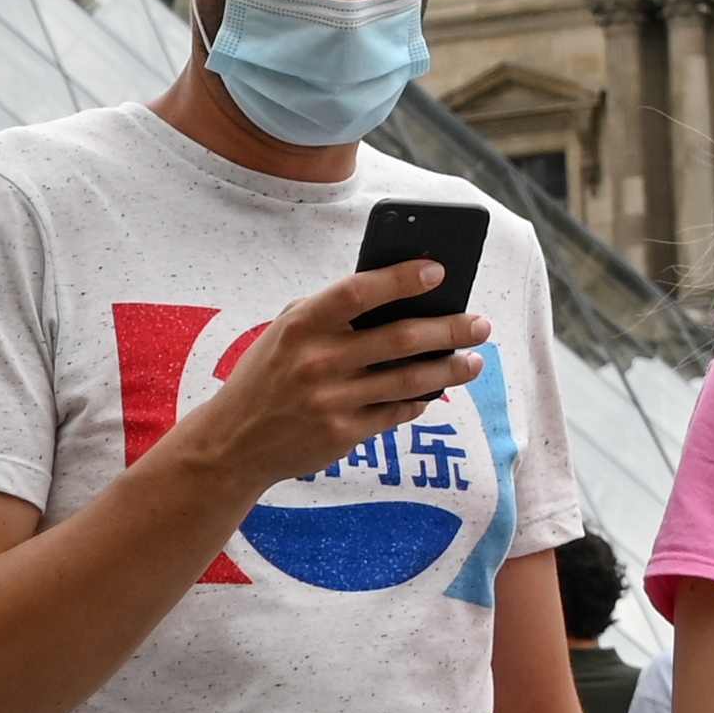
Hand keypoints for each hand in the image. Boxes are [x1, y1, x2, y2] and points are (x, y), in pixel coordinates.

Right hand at [173, 267, 481, 500]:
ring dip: (449, 370)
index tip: (439, 271)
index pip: (358, 291)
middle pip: (398, 339)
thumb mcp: (286, 332)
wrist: (233, 441)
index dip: (401, 279)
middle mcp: (316, 362)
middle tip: (480, 324)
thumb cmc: (269, 374)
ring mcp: (330, 401)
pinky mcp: (341, 435)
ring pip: (408, 381)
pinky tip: (435, 391)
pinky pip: (395, 413)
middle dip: (449, 329)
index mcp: (300, 325)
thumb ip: (332, 312)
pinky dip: (419, 401)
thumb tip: (402, 297)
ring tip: (473, 361)